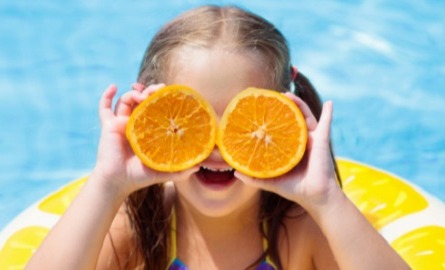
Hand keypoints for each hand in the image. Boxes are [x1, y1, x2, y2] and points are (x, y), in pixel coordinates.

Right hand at [92, 83, 198, 196]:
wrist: (118, 182)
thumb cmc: (139, 177)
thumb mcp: (163, 172)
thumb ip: (180, 170)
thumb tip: (198, 167)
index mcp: (148, 131)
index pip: (155, 109)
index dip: (161, 100)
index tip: (170, 94)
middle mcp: (135, 124)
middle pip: (142, 101)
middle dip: (150, 91)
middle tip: (158, 90)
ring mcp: (121, 123)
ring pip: (126, 100)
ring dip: (134, 93)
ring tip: (142, 94)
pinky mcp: (108, 126)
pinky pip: (104, 108)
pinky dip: (107, 96)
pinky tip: (113, 86)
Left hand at [235, 93, 339, 210]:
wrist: (315, 196)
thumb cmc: (295, 189)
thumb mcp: (271, 181)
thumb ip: (254, 178)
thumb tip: (235, 173)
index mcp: (291, 148)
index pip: (281, 129)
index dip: (273, 119)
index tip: (262, 108)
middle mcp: (301, 141)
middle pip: (292, 119)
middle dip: (284, 107)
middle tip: (273, 97)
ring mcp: (313, 140)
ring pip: (306, 117)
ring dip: (299, 104)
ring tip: (289, 95)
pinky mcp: (322, 141)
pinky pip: (326, 124)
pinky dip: (328, 113)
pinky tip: (329, 103)